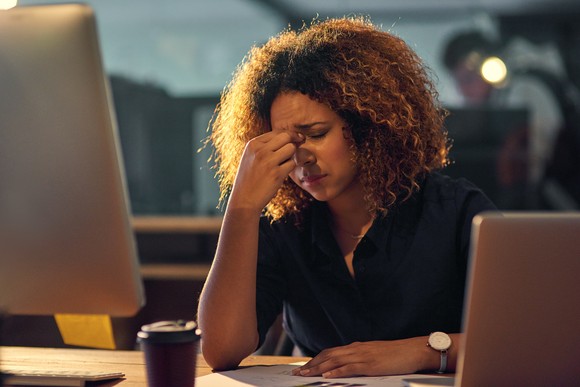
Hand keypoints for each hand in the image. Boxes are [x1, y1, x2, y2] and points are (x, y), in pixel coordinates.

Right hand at [228, 130, 303, 212]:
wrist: (244, 199)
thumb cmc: (250, 178)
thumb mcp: (251, 157)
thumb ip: (266, 146)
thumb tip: (293, 137)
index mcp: (253, 144)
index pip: (277, 132)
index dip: (290, 135)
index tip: (297, 139)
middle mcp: (260, 150)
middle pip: (286, 137)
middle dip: (294, 141)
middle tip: (300, 145)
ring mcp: (268, 162)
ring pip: (291, 149)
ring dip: (292, 156)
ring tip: (284, 163)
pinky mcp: (276, 174)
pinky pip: (292, 164)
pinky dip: (290, 168)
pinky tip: (282, 173)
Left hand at [292, 338, 431, 377]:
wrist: (413, 350)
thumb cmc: (397, 355)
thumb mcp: (374, 355)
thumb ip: (360, 358)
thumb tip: (347, 366)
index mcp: (357, 347)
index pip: (331, 352)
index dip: (316, 360)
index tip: (304, 368)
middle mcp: (357, 349)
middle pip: (328, 355)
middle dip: (312, 364)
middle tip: (298, 373)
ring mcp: (363, 356)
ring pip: (335, 361)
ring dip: (318, 368)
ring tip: (306, 375)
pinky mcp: (370, 365)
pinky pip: (350, 368)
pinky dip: (336, 371)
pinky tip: (327, 376)